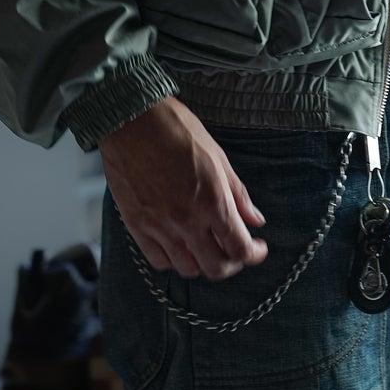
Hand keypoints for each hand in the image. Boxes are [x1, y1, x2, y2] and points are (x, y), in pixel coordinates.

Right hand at [98, 96, 268, 280]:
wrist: (132, 121)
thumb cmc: (176, 131)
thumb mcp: (218, 157)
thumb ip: (237, 194)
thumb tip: (255, 220)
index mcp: (212, 201)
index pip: (240, 248)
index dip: (255, 254)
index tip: (258, 248)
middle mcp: (187, 220)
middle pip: (216, 267)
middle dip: (232, 263)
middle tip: (235, 250)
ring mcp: (159, 227)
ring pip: (188, 269)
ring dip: (203, 262)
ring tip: (207, 247)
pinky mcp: (137, 226)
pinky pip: (159, 261)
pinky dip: (174, 260)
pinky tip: (180, 245)